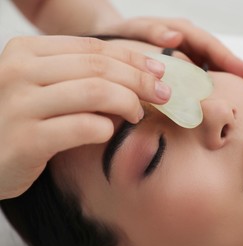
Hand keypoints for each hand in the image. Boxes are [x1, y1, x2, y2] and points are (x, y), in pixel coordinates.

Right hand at [0, 35, 168, 198]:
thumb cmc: (23, 120)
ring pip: (94, 92)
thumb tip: (139, 74)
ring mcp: (19, 105)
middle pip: (98, 67)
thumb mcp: (45, 87)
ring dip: (128, 103)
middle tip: (163, 93)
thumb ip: (80, 75)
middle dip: (139, 80)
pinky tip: (109, 132)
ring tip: (137, 114)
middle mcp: (18, 72)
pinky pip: (82, 127)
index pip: (93, 48)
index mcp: (26, 51)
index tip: (159, 71)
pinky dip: (106, 128)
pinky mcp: (25, 140)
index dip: (132, 58)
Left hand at [98, 17, 242, 80]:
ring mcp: (186, 54)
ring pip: (211, 66)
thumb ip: (153, 33)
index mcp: (180, 31)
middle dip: (235, 72)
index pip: (210, 45)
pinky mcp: (182, 65)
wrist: (112, 38)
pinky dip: (211, 85)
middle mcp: (188, 41)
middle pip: (217, 56)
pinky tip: (219, 99)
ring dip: (226, 80)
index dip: (230, 60)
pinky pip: (200, 74)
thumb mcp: (135, 30)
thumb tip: (176, 37)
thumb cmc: (123, 35)